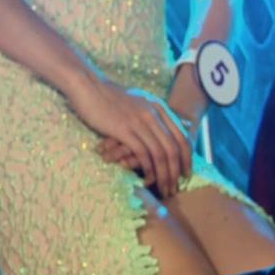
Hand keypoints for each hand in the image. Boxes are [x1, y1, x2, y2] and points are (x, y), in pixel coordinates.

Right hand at [66, 73, 191, 197]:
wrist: (87, 85)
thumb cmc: (109, 98)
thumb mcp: (138, 103)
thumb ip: (152, 116)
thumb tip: (162, 132)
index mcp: (159, 109)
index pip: (182, 138)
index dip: (187, 158)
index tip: (186, 174)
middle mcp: (154, 115)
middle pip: (173, 149)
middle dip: (177, 172)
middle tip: (175, 188)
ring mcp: (139, 121)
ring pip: (160, 153)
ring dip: (164, 174)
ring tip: (164, 189)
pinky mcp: (124, 129)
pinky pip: (143, 153)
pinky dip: (148, 168)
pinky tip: (147, 178)